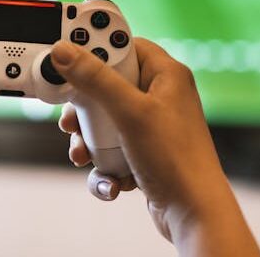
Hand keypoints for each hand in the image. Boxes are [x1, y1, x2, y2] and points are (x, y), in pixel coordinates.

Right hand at [51, 38, 259, 254]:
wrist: (194, 214)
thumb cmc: (175, 160)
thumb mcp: (129, 113)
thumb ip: (95, 80)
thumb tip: (64, 51)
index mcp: (166, 75)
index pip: (124, 45)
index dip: (96, 48)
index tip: (67, 55)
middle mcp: (160, 97)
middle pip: (106, 86)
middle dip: (84, 109)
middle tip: (72, 119)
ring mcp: (152, 127)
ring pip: (104, 122)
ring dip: (89, 142)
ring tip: (84, 155)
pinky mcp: (144, 153)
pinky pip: (112, 151)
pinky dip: (104, 166)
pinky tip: (111, 181)